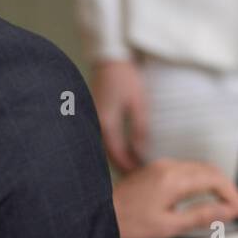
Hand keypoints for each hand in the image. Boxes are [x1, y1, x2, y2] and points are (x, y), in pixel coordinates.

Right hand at [92, 58, 147, 172]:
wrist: (110, 60)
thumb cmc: (126, 79)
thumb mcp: (138, 103)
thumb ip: (139, 129)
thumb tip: (140, 152)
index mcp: (106, 125)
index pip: (117, 156)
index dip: (129, 169)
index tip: (142, 177)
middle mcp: (97, 126)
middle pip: (109, 155)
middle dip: (123, 167)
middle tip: (139, 177)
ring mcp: (94, 121)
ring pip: (106, 148)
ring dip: (119, 158)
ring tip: (135, 166)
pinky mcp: (97, 115)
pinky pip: (105, 138)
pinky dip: (115, 147)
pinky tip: (126, 149)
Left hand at [112, 158, 237, 237]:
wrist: (98, 217)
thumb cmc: (127, 225)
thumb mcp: (169, 226)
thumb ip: (202, 216)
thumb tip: (228, 211)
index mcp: (174, 179)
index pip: (216, 180)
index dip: (234, 196)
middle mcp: (168, 166)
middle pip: (210, 171)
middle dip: (229, 189)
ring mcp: (161, 166)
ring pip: (199, 169)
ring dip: (216, 185)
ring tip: (226, 205)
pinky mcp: (155, 170)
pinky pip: (187, 170)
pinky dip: (202, 182)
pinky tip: (204, 196)